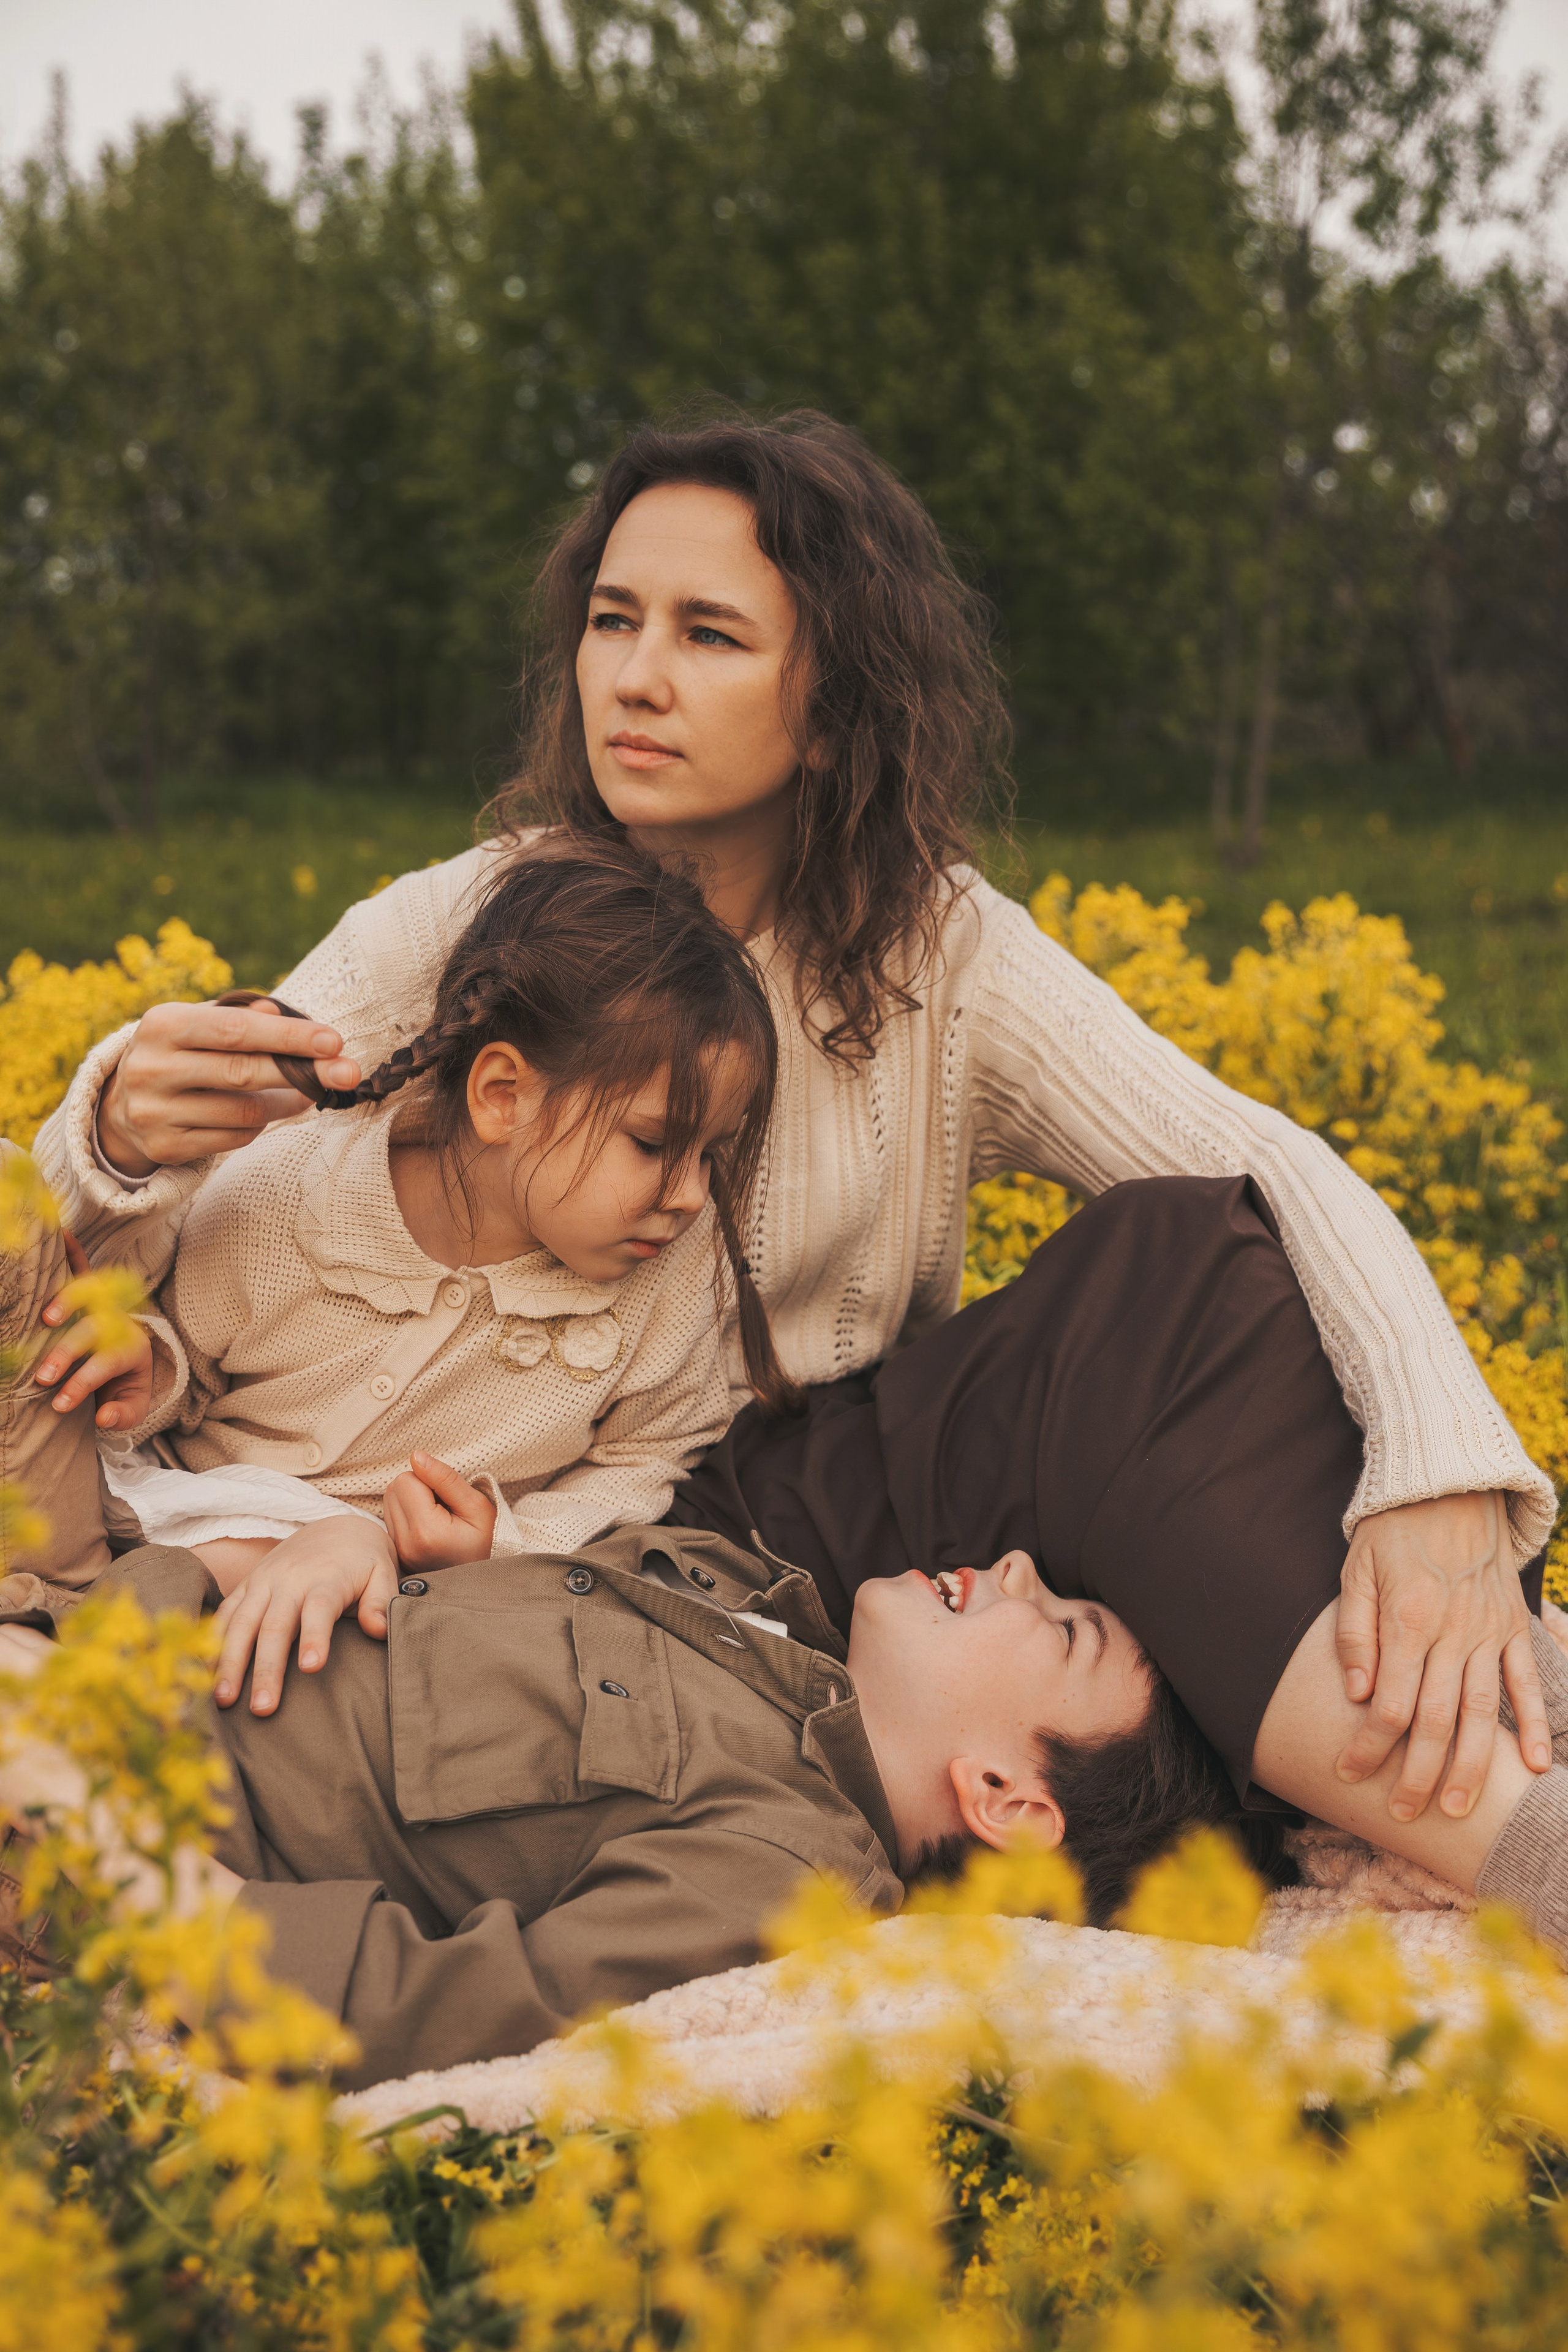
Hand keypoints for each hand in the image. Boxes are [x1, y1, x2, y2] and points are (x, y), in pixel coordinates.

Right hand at [33, 1232, 153, 1430]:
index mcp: (131, 1352)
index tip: (60, 1403)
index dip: (83, 1384)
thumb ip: (122, 1416)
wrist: (134, 1363)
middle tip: (43, 1377)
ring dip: (67, 1303)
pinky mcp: (96, 1293)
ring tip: (45, 1319)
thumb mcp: (133, 1408)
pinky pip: (84, 1268)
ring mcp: (108, 1305)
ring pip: (89, 1298)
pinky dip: (72, 1252)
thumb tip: (104, 1417)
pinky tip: (60, 1234)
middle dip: (67, 1354)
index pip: (105, 1366)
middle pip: (93, 1333)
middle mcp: (120, 1324)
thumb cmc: (126, 1387)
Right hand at [97, 998, 359, 1178]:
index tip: (333, 1041)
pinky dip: (262, 1125)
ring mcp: (155, 1112)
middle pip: (243, 1073)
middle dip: (302, 1072)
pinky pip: (234, 1138)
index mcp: (161, 1025)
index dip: (287, 1037)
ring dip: (287, 1103)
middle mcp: (152, 1068)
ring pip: (244, 1112)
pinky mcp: (165, 1147)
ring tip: (308, 1092)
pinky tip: (272, 1111)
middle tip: (348, 1072)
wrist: (121, 1103)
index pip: (235, 1031)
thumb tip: (277, 1011)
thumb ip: (239, 1015)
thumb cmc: (180, 1051)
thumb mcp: (198, 1023)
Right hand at [211, 1515, 398, 1715]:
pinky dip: (210, 1642)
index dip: (315, 1637)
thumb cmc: (362, 1563)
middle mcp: (289, 1579)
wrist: (334, 1528)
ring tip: (223, 1700)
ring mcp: (263, 1581)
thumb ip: (381, 1602)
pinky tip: (202, 1674)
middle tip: (262, 1708)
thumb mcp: (382, 1573)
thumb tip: (378, 1630)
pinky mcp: (246, 1584)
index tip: (312, 1668)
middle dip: (266, 1668)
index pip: (319, 1609)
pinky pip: (224, 1613)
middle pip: (274, 1626)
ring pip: (241, 1622)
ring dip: (229, 1662)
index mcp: (326, 1578)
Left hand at [383, 1452, 497, 1568]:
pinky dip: (407, 1513)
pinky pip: (390, 1517)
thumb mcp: (476, 1505)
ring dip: (411, 1499)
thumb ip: (445, 1478)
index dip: (429, 1479)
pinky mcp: (396, 1553)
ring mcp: (399, 1552)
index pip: (406, 1480)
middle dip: (417, 1487)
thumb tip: (416, 1456)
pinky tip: (429, 1525)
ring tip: (437, 1516)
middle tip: (443, 1505)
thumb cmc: (487, 1540)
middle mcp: (406, 1544)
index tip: (449, 1498)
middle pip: (394, 1489)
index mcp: (427, 1532)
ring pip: (389, 1500)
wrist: (484, 1578)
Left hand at [1334, 1491, 1550, 1820]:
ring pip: (1482, 1713)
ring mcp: (1489, 1632)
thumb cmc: (1391, 1531)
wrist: (1449, 1486)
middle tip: (1404, 1815)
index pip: (1388, 1703)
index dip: (1368, 1746)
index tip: (1348, 1774)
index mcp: (1407, 1619)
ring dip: (1470, 1765)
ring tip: (1456, 1808)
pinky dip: (1534, 1724)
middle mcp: (1452, 1632)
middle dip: (1418, 1774)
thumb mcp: (1355, 1570)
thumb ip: (1353, 1632)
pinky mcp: (1514, 1628)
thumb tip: (1359, 1692)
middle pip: (1436, 1719)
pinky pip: (1527, 1683)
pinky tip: (1531, 1765)